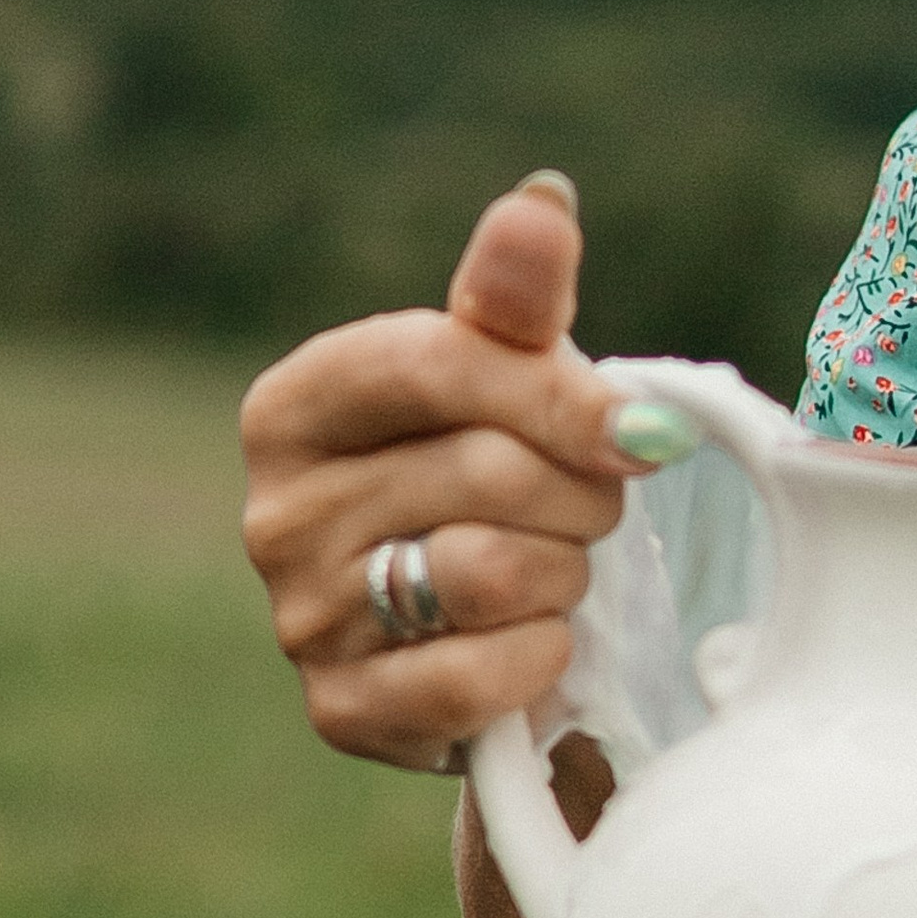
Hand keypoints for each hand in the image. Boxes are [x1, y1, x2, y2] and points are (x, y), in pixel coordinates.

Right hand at [239, 176, 637, 774]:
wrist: (468, 636)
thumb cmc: (485, 480)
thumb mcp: (502, 379)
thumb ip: (515, 298)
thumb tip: (542, 204)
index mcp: (293, 407)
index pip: (441, 367)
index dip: (561, 394)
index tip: (643, 428)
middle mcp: (274, 515)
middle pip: (484, 472)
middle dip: (578, 493)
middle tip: (594, 509)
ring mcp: (300, 622)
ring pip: (488, 572)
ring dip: (564, 574)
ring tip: (558, 570)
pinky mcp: (343, 713)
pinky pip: (480, 677)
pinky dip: (540, 660)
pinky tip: (538, 644)